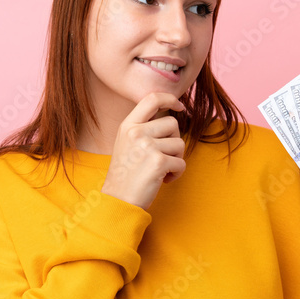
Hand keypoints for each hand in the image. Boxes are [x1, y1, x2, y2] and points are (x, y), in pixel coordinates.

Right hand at [100, 92, 186, 210]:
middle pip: (172, 123)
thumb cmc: (126, 174)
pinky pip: (181, 163)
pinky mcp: (158, 162)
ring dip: (175, 159)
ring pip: (179, 143)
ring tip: (160, 170)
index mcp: (128, 125)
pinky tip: (163, 179)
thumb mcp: (127, 143)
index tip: (179, 106)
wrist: (118, 200)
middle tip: (162, 156)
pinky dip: (177, 173)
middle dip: (174, 140)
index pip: (151, 98)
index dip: (169, 99)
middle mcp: (136, 132)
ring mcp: (147, 146)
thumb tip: (171, 114)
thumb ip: (143, 128)